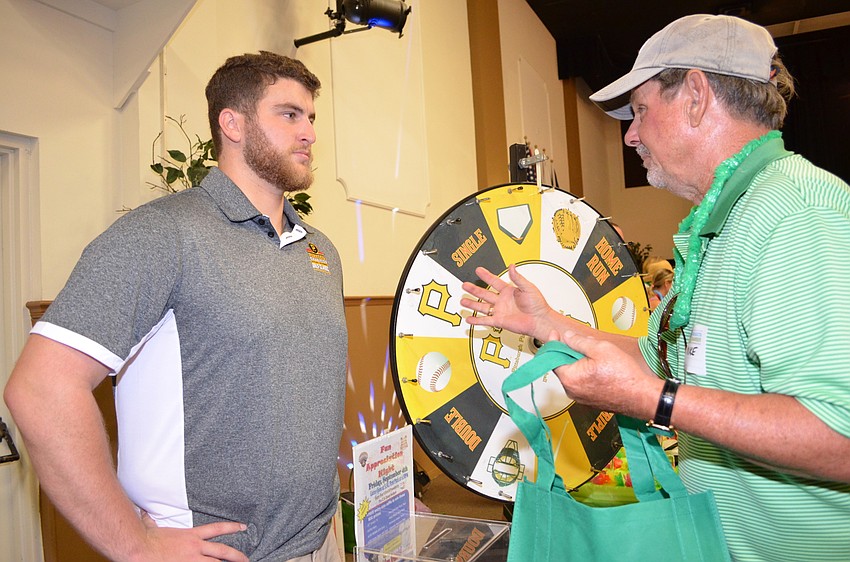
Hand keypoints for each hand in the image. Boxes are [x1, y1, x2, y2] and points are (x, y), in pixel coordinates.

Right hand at [131, 512, 249, 561]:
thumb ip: (151, 521)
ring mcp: (192, 560)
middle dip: (237, 555)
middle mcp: (195, 548)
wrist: (140, 549)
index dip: (232, 527)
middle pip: (222, 551)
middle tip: (246, 559)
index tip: (243, 526)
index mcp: (191, 536)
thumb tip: (144, 513)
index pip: (217, 528)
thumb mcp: (153, 527)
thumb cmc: (146, 539)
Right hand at [460, 265, 555, 338]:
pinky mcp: (500, 321)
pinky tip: (469, 319)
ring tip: (463, 301)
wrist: (540, 320)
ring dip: (472, 304)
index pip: (494, 281)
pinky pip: (486, 320)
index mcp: (509, 291)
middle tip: (465, 285)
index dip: (486, 275)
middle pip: (484, 293)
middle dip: (474, 289)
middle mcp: (502, 301)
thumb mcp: (528, 287)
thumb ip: (518, 278)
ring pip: (482, 307)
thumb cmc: (537, 304)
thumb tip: (512, 266)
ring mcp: (500, 311)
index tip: (478, 270)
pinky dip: (477, 320)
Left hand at [552, 330, 660, 417]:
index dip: (554, 344)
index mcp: (570, 378)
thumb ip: (579, 341)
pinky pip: (583, 383)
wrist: (641, 396)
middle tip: (583, 343)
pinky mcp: (590, 401)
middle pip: (564, 366)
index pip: (553, 358)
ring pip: (574, 375)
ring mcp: (581, 398)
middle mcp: (572, 391)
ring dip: (580, 362)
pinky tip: (601, 367)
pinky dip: (587, 373)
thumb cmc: (623, 375)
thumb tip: (567, 337)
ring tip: (597, 355)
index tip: (555, 335)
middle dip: (571, 352)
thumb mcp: (600, 348)